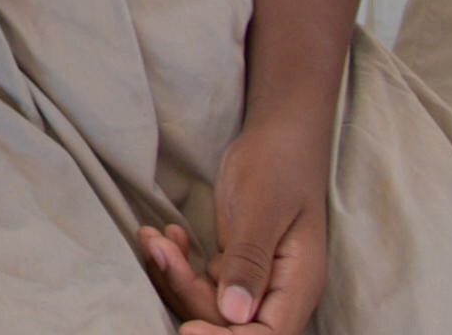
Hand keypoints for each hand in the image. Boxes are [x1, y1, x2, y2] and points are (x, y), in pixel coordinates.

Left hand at [133, 115, 330, 332]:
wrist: (279, 136)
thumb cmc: (279, 164)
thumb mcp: (263, 208)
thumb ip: (250, 261)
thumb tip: (236, 316)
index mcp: (298, 284)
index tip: (188, 329)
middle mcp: (279, 291)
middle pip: (231, 323)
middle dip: (187, 293)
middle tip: (158, 247)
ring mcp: (256, 281)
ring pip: (210, 304)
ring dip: (176, 276)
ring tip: (153, 237)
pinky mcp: (236, 267)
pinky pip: (203, 283)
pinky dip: (180, 264)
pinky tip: (168, 235)